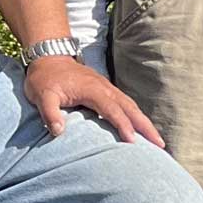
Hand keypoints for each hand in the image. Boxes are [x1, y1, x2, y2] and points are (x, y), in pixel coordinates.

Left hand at [24, 55, 164, 145]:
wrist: (48, 56)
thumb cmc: (44, 78)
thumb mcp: (41, 95)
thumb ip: (50, 113)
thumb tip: (58, 132)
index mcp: (93, 90)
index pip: (112, 110)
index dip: (123, 125)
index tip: (133, 142)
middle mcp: (105, 88)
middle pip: (131, 108)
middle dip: (146, 126)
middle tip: (161, 145)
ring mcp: (107, 88)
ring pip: (132, 106)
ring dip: (145, 122)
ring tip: (158, 140)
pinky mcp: (106, 90)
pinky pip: (127, 104)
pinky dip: (137, 116)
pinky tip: (142, 127)